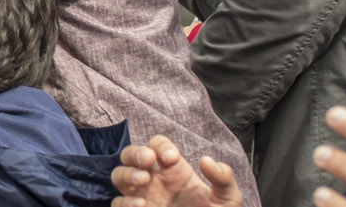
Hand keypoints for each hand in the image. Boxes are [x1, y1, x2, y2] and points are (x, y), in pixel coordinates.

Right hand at [110, 134, 245, 206]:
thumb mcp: (227, 198)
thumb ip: (223, 178)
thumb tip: (206, 160)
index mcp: (174, 171)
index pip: (157, 145)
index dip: (160, 146)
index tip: (172, 158)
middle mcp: (154, 181)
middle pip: (131, 155)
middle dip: (135, 153)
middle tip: (149, 162)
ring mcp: (143, 197)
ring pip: (119, 175)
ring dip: (127, 174)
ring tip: (143, 181)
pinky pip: (118, 204)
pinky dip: (124, 202)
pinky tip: (141, 205)